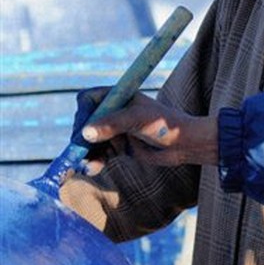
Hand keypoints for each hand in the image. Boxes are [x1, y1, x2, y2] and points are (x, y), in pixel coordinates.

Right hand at [80, 92, 218, 172]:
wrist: (183, 144)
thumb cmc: (163, 124)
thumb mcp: (137, 119)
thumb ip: (111, 124)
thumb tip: (85, 134)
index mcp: (117, 96)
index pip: (88, 99)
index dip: (83, 114)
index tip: (84, 130)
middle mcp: (113, 111)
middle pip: (86, 122)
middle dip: (81, 138)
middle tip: (79, 152)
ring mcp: (115, 129)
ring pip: (91, 140)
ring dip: (85, 152)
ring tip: (85, 165)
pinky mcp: (119, 146)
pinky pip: (99, 153)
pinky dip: (94, 160)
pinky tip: (92, 168)